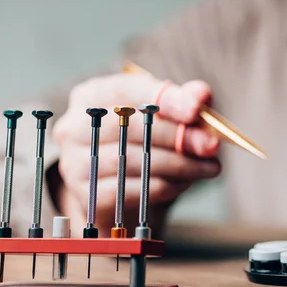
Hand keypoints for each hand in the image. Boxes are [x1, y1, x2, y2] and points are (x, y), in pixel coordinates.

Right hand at [52, 73, 220, 234]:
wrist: (118, 185)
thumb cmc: (144, 139)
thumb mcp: (163, 114)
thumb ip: (183, 100)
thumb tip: (201, 95)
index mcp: (93, 95)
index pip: (129, 91)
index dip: (166, 100)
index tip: (197, 111)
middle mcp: (74, 126)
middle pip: (132, 128)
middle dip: (178, 137)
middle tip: (212, 146)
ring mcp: (74, 162)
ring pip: (134, 161)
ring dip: (179, 165)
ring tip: (208, 167)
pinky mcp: (86, 195)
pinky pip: (131, 190)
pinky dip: (165, 186)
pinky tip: (184, 183)